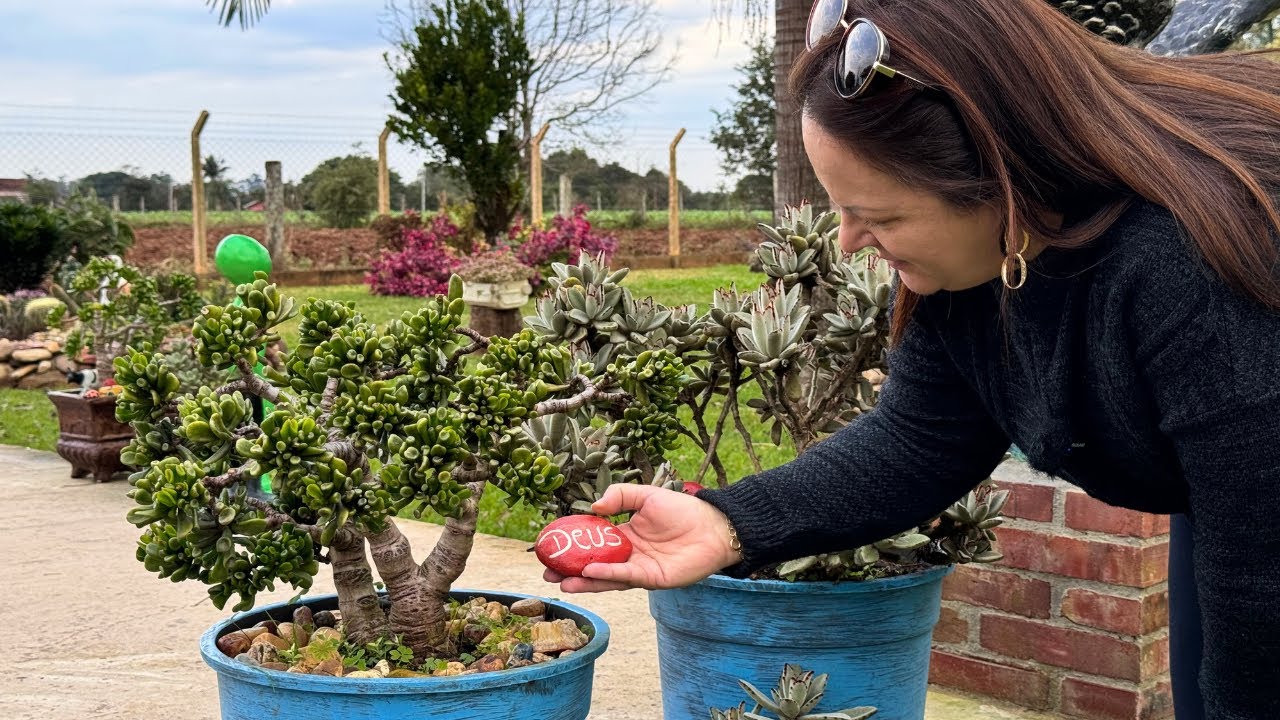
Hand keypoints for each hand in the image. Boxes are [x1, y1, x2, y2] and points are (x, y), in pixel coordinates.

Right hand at [543, 484, 740, 592]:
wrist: (714, 526)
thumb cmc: (683, 510)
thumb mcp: (646, 495)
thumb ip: (620, 496)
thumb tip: (594, 507)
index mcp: (625, 536)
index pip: (592, 543)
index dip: (572, 546)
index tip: (551, 546)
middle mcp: (628, 556)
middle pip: (594, 566)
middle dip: (570, 570)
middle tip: (548, 572)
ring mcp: (639, 570)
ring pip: (606, 578)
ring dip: (584, 580)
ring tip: (561, 582)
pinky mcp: (652, 579)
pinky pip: (626, 578)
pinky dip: (607, 576)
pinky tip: (589, 572)